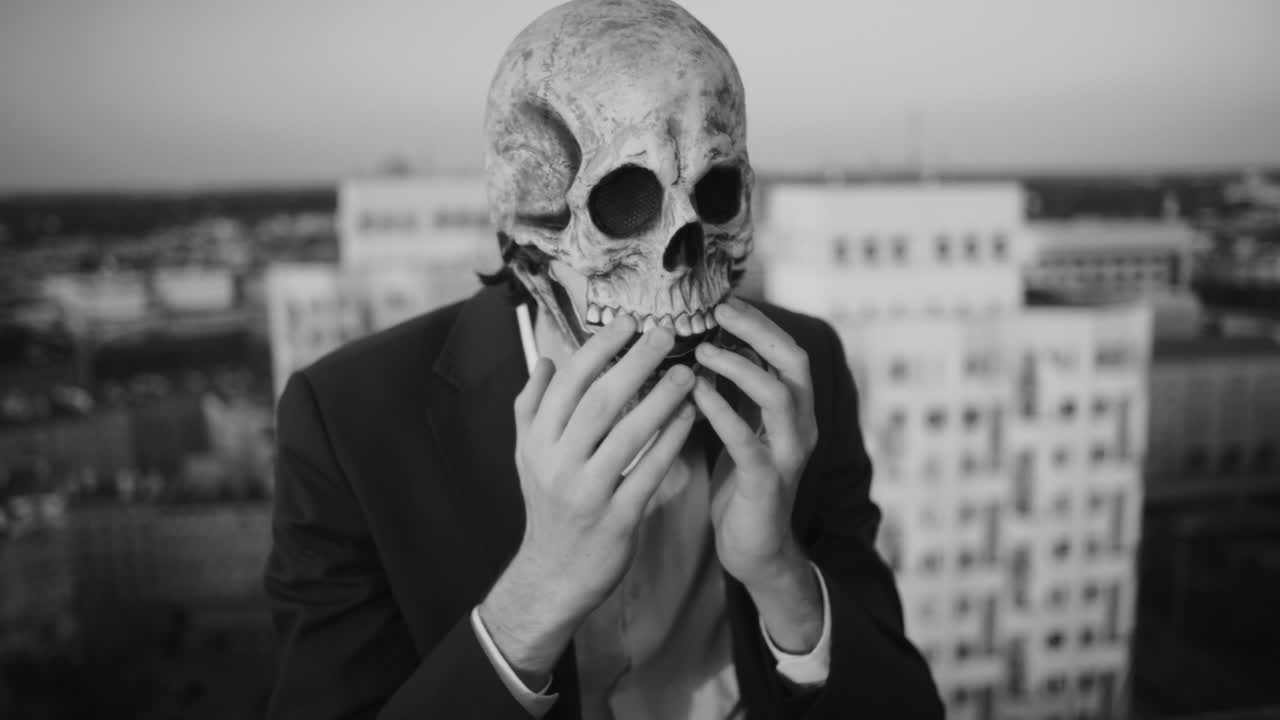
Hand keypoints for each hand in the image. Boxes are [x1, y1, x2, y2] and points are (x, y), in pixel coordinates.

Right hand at [480, 314, 696, 686]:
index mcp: (536, 442)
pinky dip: (670, 442)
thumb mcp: (526, 456)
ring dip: (660, 400)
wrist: (553, 575)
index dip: (598, 348)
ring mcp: (587, 493)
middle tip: (666, 334)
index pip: (567, 383)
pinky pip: (649, 472)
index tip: (628, 321)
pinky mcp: (617, 519)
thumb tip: (547, 360)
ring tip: (688, 373)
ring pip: (626, 435)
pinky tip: (690, 418)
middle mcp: (557, 464)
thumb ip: (531, 407)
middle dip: (634, 363)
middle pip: (598, 402)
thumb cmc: (548, 506)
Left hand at [693, 297, 822, 651]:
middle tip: (719, 311)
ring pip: (777, 396)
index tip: (724, 300)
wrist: (756, 554)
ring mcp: (788, 456)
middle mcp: (800, 427)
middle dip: (758, 331)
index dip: (761, 322)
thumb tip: (705, 345)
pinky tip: (695, 395)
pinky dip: (722, 413)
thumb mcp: (741, 431)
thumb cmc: (742, 487)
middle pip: (794, 362)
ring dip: (739, 367)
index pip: (787, 351)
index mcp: (794, 412)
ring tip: (701, 351)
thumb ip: (734, 394)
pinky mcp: (768, 484)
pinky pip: (748, 441)